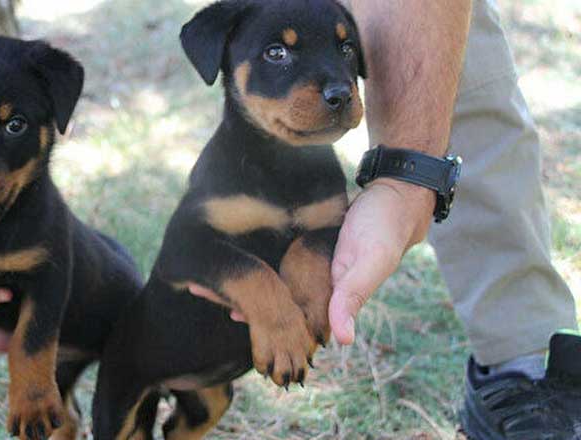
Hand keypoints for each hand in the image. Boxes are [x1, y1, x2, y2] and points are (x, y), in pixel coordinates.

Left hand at [189, 178, 434, 346]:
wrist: (398, 199)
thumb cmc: (386, 229)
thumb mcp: (371, 261)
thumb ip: (353, 297)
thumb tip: (342, 339)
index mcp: (326, 300)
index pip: (288, 321)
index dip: (260, 322)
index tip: (226, 314)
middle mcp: (312, 289)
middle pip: (269, 303)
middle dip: (236, 298)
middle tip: (195, 289)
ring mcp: (307, 270)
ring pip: (266, 282)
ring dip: (238, 280)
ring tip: (199, 276)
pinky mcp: (304, 250)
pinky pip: (273, 260)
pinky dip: (252, 259)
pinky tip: (227, 253)